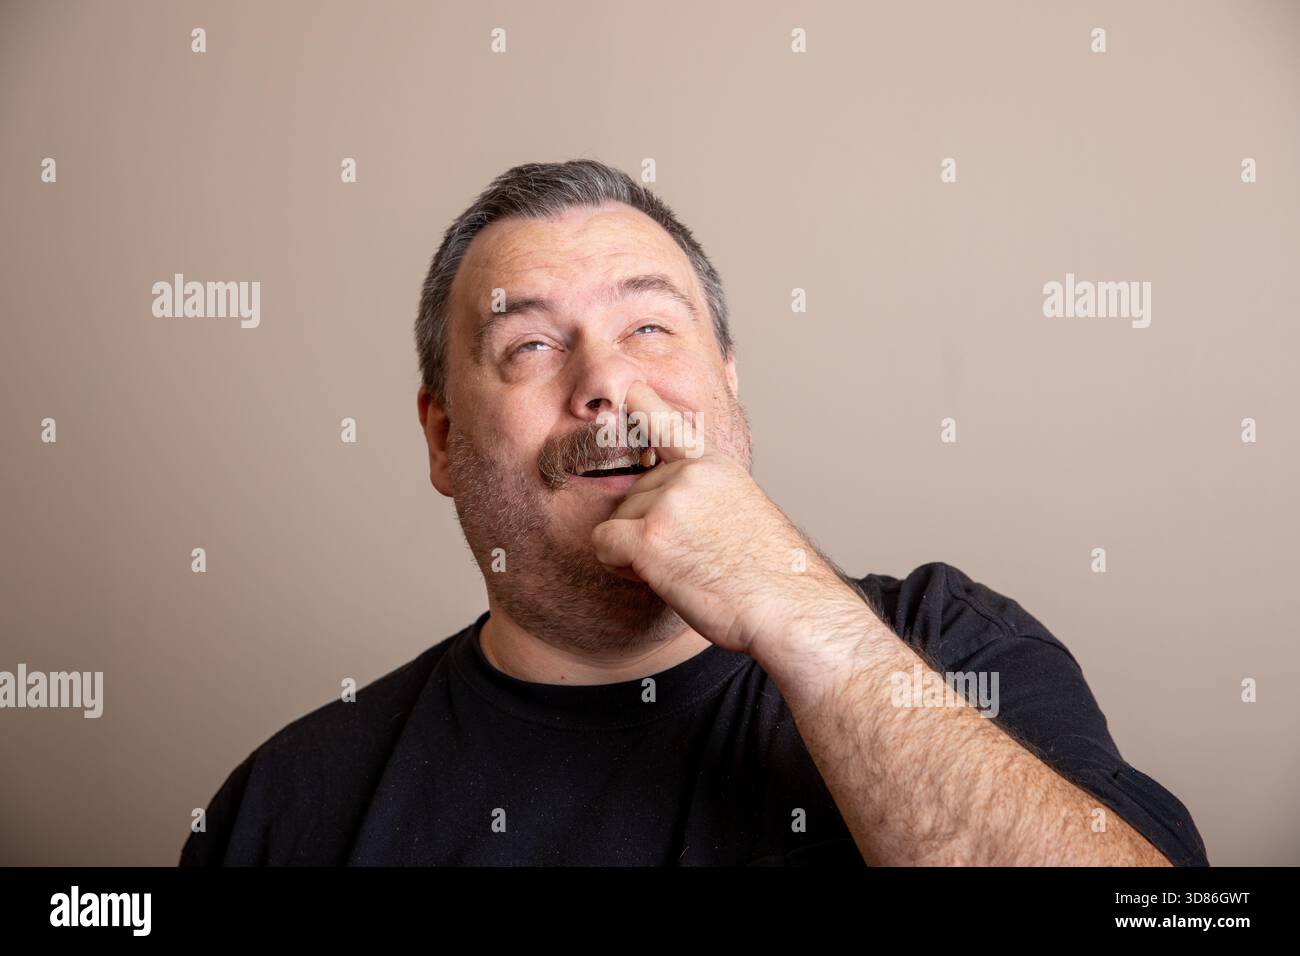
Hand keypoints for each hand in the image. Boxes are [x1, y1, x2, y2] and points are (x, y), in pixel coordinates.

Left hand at [590, 381, 870, 661]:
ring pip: (617, 522)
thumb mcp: (744, 514)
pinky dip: (619, 565)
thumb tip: (672, 509)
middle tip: (695, 556)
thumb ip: (706, 498)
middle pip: (632, 496)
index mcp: (715, 466)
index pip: (670, 425)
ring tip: (689, 568)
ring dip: (637, 551)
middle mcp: (689, 474)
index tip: (631, 386)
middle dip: (647, 529)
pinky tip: (660, 576)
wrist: (790, 607)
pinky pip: (604, 544)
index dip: (645, 405)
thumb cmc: (773, 576)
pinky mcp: (650, 537)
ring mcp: (668, 502)